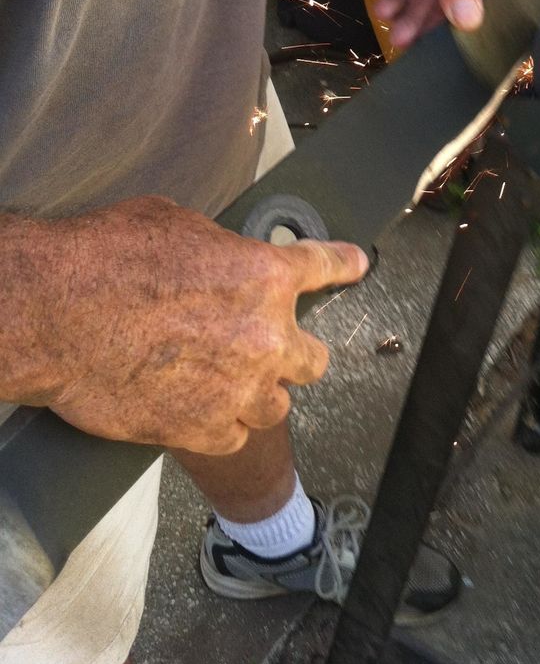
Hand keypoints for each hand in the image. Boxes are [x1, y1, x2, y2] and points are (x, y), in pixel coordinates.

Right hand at [34, 197, 368, 454]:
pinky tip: (193, 409)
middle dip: (292, 351)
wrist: (57, 313)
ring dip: (255, 393)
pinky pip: (232, 435)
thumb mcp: (178, 228)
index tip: (358, 265)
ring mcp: (239, 388)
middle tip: (264, 347)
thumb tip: (219, 263)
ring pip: (275, 404)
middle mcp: (266, 334)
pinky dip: (217, 425)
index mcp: (265, 273)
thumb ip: (218, 252)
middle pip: (314, 358)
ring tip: (222, 383)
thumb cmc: (106, 257)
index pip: (325, 266)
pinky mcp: (203, 429)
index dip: (345, 265)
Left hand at [321, 0, 512, 48]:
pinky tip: (385, 9)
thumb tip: (471, 19)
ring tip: (399, 32)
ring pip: (426, 1)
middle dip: (440, 21)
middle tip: (425, 41)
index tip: (473, 35)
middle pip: (457, 0)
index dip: (487, 8)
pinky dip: (394, 5)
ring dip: (413, 19)